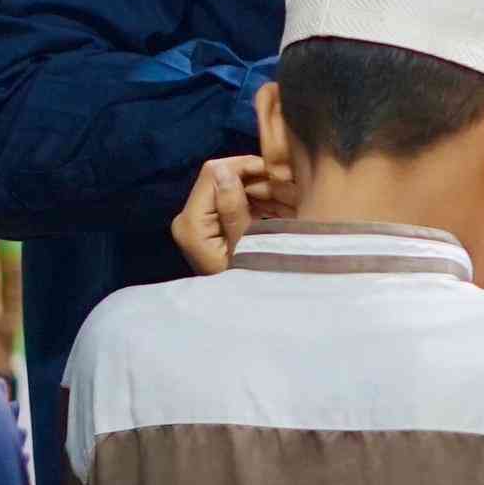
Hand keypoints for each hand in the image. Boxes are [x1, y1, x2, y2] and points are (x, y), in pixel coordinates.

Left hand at [168, 153, 291, 276]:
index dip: (247, 166)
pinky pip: (236, 203)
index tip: (281, 173)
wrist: (245, 318)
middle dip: (259, 180)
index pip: (214, 173)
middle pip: (224, 179)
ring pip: (234, 189)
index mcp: (191, 223)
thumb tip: (225, 170)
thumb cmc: (249, 284)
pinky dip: (260, 203)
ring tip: (295, 201)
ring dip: (265, 191)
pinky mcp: (212, 227)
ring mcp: (200, 223)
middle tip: (294, 190)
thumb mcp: (247, 246)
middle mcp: (189, 219)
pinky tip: (285, 209)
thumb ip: (234, 207)